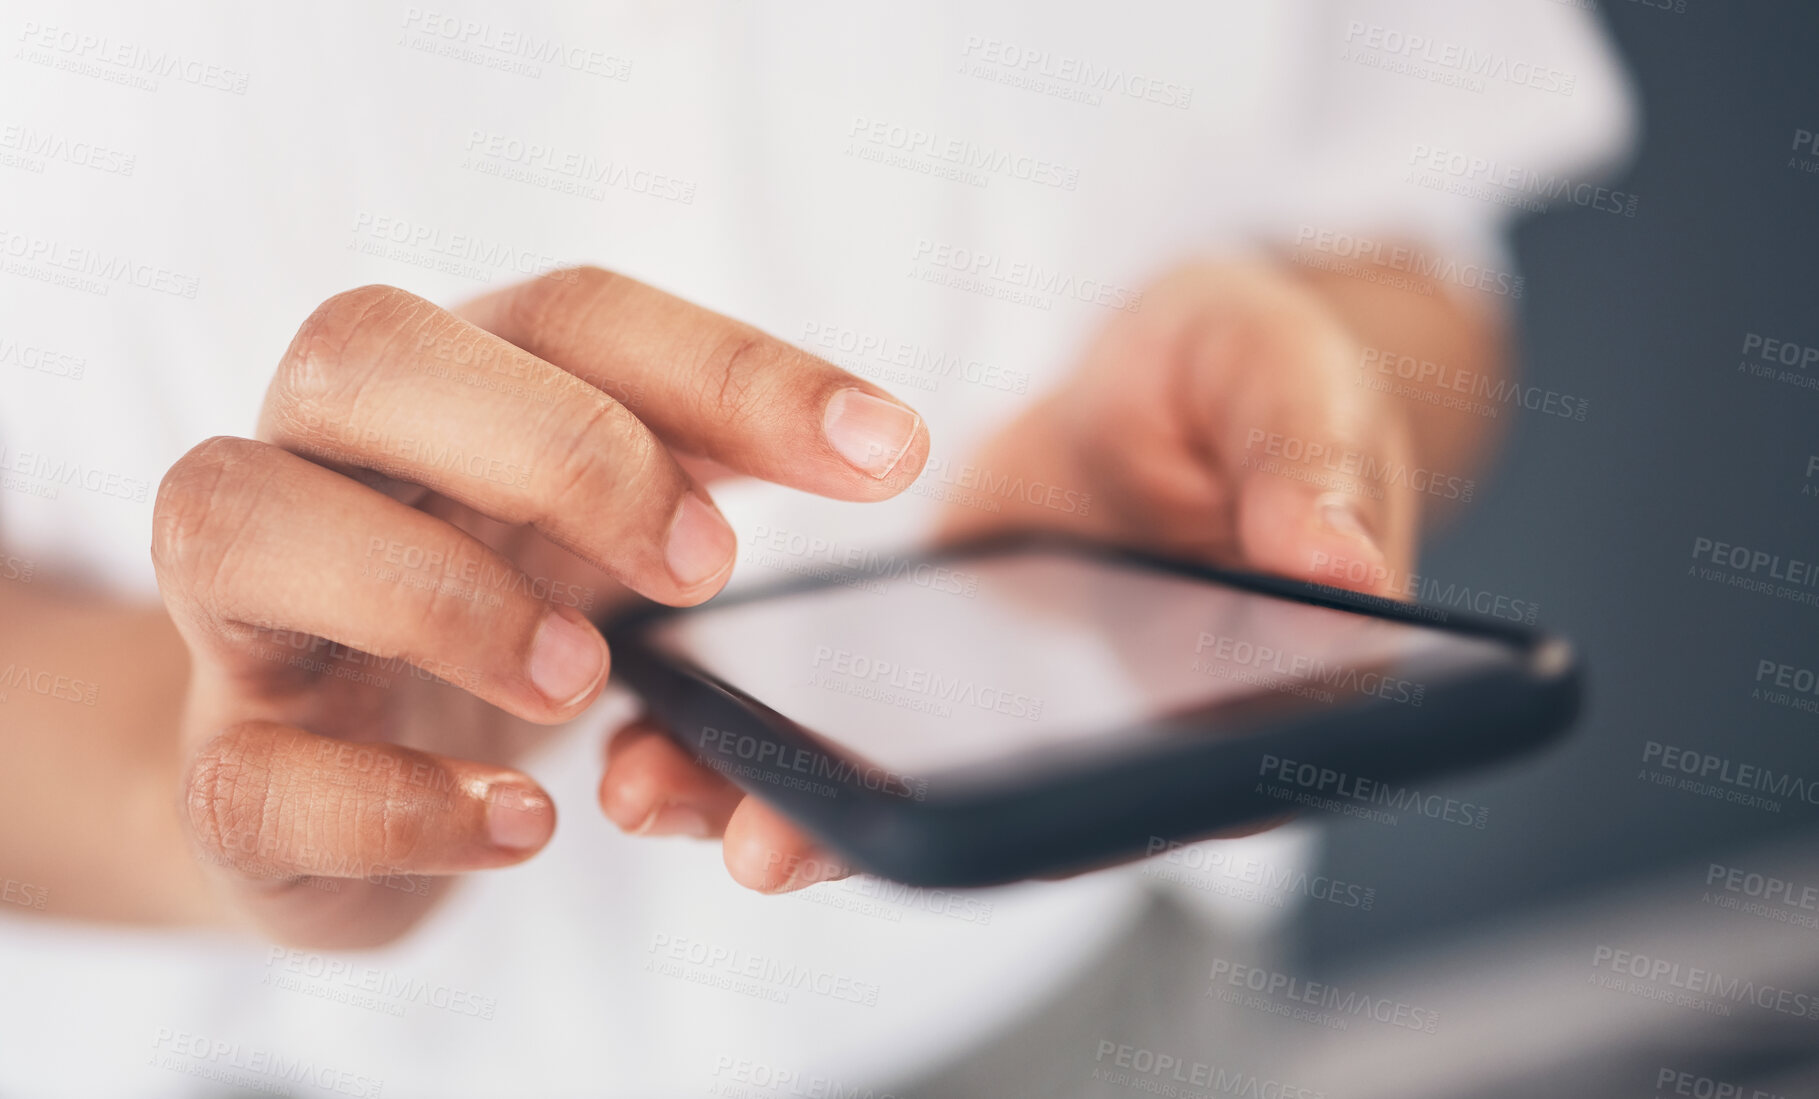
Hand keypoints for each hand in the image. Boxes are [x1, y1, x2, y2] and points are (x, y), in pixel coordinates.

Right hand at [153, 268, 929, 946]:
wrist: (324, 786)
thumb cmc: (490, 617)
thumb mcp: (602, 529)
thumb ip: (709, 475)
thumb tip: (883, 450)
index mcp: (450, 385)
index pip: (572, 314)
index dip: (731, 369)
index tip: (888, 453)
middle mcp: (322, 462)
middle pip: (365, 348)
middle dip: (554, 444)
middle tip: (706, 567)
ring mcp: (244, 615)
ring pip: (237, 519)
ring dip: (439, 596)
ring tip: (582, 678)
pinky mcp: (221, 772)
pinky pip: (245, 772)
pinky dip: (394, 800)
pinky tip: (519, 825)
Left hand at [600, 259, 1500, 892]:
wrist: (1165, 377)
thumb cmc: (1252, 376)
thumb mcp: (1293, 387)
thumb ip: (1313, 469)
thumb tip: (1340, 567)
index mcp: (1265, 699)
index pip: (1171, 792)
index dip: (1053, 822)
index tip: (926, 828)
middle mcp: (1136, 747)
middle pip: (1012, 826)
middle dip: (872, 840)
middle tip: (757, 844)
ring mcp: (1032, 730)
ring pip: (915, 796)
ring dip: (788, 804)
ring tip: (655, 792)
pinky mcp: (947, 692)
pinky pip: (859, 734)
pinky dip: (762, 738)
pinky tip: (656, 724)